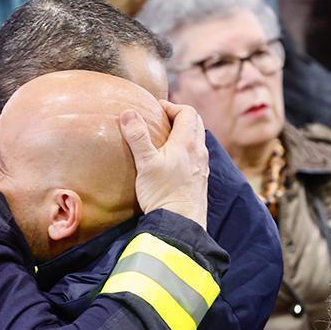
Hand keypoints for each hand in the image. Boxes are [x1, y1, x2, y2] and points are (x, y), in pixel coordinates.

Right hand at [120, 100, 208, 228]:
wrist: (180, 224)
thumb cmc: (162, 193)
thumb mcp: (145, 163)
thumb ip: (137, 137)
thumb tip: (128, 112)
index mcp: (188, 142)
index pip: (187, 112)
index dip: (171, 106)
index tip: (156, 109)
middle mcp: (199, 152)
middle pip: (195, 123)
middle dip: (179, 116)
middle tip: (161, 119)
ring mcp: (202, 167)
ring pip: (198, 140)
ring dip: (184, 133)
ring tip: (165, 138)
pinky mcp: (200, 180)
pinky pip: (197, 156)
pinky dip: (187, 149)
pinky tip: (173, 161)